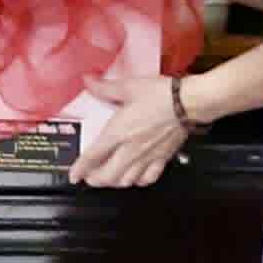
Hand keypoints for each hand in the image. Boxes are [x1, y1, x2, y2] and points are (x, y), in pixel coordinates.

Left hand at [67, 73, 186, 188]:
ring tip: (109, 179)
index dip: (80, 169)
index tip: (73, 175)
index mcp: (118, 132)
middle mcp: (130, 149)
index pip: (93, 156)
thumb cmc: (160, 94)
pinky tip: (136, 178)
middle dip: (95, 180)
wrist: (188, 102)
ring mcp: (147, 157)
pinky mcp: (163, 158)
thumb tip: (88, 80)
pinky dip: (138, 182)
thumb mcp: (128, 86)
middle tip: (89, 178)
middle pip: (108, 175)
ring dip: (114, 183)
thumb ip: (105, 87)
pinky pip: (148, 178)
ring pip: (126, 181)